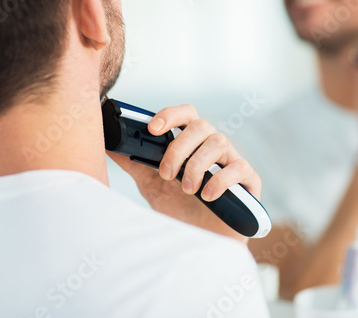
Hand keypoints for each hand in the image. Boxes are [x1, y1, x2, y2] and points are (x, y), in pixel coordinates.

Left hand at [107, 104, 261, 242]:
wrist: (202, 242)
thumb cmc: (181, 209)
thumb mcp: (153, 185)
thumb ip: (136, 164)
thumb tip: (109, 145)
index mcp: (192, 143)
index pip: (186, 115)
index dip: (170, 115)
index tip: (152, 129)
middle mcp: (213, 148)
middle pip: (201, 126)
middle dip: (180, 148)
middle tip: (166, 174)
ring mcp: (232, 161)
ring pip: (219, 142)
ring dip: (197, 165)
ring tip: (187, 190)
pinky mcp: (248, 180)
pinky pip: (239, 168)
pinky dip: (221, 180)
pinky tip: (207, 197)